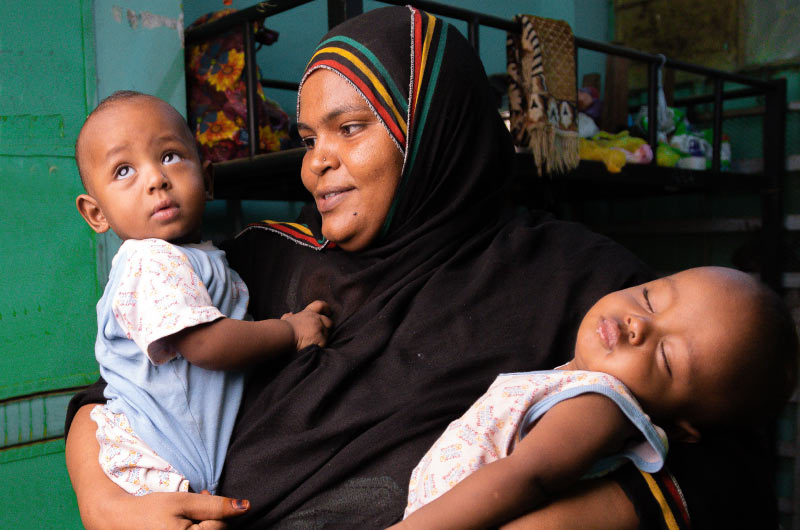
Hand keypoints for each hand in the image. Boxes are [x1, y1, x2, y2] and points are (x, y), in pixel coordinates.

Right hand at [115, 491, 249, 529]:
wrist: (118, 520)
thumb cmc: (150, 510)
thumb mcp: (183, 502)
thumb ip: (216, 506)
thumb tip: (246, 507)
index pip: (221, 527)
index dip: (213, 511)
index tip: (199, 498)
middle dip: (207, 520)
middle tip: (190, 508)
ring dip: (200, 526)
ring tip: (183, 518)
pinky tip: (179, 526)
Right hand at [281, 299, 332, 349]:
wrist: (284, 336)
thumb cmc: (282, 329)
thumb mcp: (286, 320)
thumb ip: (288, 316)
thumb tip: (290, 314)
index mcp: (308, 313)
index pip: (320, 305)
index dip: (326, 308)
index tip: (329, 312)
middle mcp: (316, 319)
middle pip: (329, 322)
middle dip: (326, 328)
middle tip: (320, 335)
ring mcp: (320, 328)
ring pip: (326, 335)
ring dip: (321, 339)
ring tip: (312, 343)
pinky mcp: (321, 338)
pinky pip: (324, 344)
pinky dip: (319, 347)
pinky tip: (312, 347)